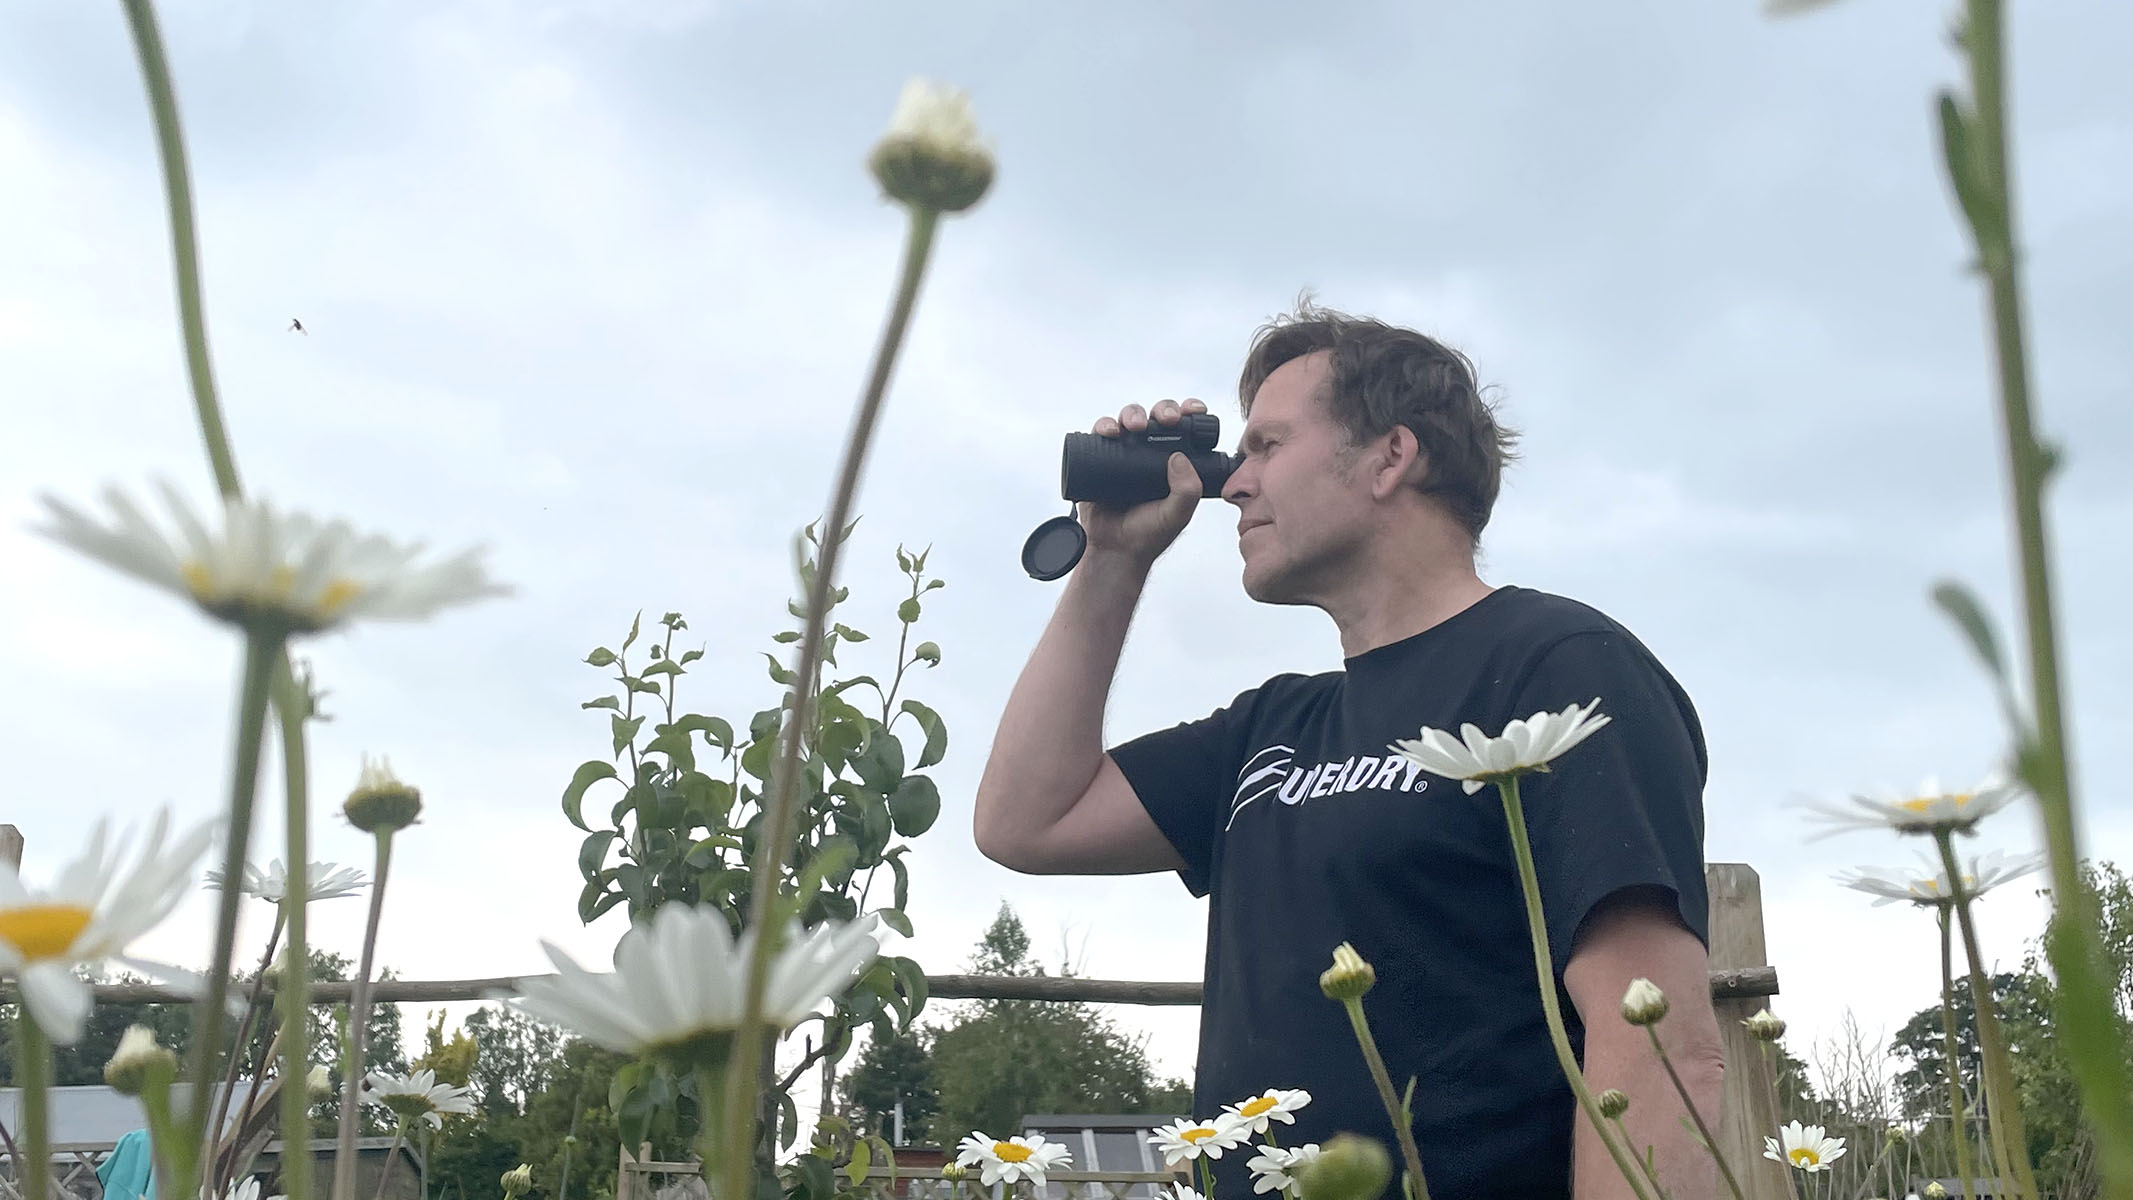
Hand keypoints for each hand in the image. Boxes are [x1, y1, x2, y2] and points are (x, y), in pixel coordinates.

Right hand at [1080, 397, 1208, 568]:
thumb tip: (1179, 457)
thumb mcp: (1178, 515)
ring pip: (1129, 419)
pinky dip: (1103, 426)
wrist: (1115, 550)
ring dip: (1133, 414)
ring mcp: (1123, 453)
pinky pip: (1099, 433)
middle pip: (1157, 417)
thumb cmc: (1149, 534)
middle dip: (1164, 409)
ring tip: (1136, 426)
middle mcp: (1149, 452)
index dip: (1189, 412)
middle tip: (1169, 419)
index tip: (1194, 411)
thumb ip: (1187, 491)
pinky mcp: (1098, 458)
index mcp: (1174, 461)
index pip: (1185, 429)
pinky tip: (1110, 432)